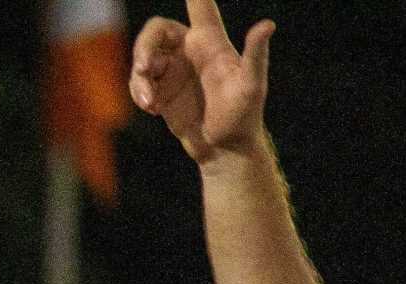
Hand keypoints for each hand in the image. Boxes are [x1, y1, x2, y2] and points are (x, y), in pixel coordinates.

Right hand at [130, 1, 274, 166]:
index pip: (199, 4)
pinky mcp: (160, 90)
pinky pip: (137, 82)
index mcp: (210, 41)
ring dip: (139, 79)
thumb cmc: (244, 115)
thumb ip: (256, 54)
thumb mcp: (252, 85)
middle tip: (144, 69)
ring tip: (148, 102)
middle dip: (143, 48)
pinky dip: (138, 93)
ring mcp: (171, 70)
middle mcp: (188, 49)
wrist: (224, 148)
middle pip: (155, 31)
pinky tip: (151, 109)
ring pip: (142, 58)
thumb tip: (267, 25)